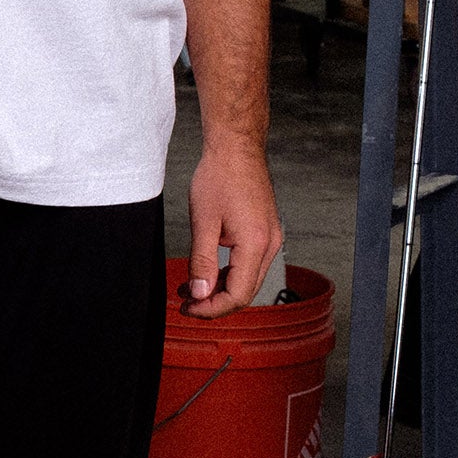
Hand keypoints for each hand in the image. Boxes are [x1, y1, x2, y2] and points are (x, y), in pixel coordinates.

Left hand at [182, 136, 281, 316]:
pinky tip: (208, 273)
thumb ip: (201, 261)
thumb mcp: (203, 222)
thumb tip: (200, 293)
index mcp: (256, 244)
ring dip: (221, 289)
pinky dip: (229, 274)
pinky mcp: (265, 233)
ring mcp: (270, 239)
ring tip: (191, 289)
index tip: (189, 308)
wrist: (236, 148)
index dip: (211, 308)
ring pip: (248, 280)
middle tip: (187, 303)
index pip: (238, 295)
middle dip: (215, 303)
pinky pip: (249, 265)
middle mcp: (270, 245)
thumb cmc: (220, 176)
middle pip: (246, 293)